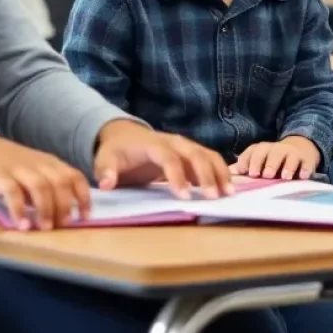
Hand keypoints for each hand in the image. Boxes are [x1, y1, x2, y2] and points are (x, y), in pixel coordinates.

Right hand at [0, 122, 90, 230]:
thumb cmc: (4, 163)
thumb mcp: (30, 170)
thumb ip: (44, 186)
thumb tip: (60, 212)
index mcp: (50, 162)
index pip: (75, 177)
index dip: (84, 197)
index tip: (86, 217)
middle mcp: (38, 164)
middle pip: (61, 183)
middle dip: (66, 205)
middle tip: (64, 226)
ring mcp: (19, 168)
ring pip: (41, 187)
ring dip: (46, 209)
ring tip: (46, 228)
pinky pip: (13, 193)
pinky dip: (19, 210)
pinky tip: (22, 226)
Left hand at [94, 121, 232, 198]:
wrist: (125, 135)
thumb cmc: (116, 151)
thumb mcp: (104, 160)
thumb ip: (106, 172)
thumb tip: (107, 184)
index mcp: (154, 144)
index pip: (169, 158)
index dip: (178, 176)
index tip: (185, 197)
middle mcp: (174, 142)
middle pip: (195, 154)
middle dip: (206, 175)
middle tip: (213, 196)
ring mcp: (185, 145)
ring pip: (208, 155)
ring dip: (219, 172)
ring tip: (228, 193)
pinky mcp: (191, 152)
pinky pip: (210, 159)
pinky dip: (220, 171)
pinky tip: (227, 187)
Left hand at [233, 136, 319, 180]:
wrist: (299, 148)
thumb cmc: (273, 159)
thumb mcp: (258, 160)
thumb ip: (245, 166)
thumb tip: (228, 172)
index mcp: (262, 149)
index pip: (253, 152)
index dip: (248, 160)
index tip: (244, 171)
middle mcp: (277, 149)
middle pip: (272, 152)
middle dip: (268, 163)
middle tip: (265, 175)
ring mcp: (293, 153)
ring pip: (290, 156)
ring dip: (287, 166)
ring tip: (285, 177)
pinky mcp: (306, 159)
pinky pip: (306, 163)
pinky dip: (305, 169)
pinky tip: (303, 176)